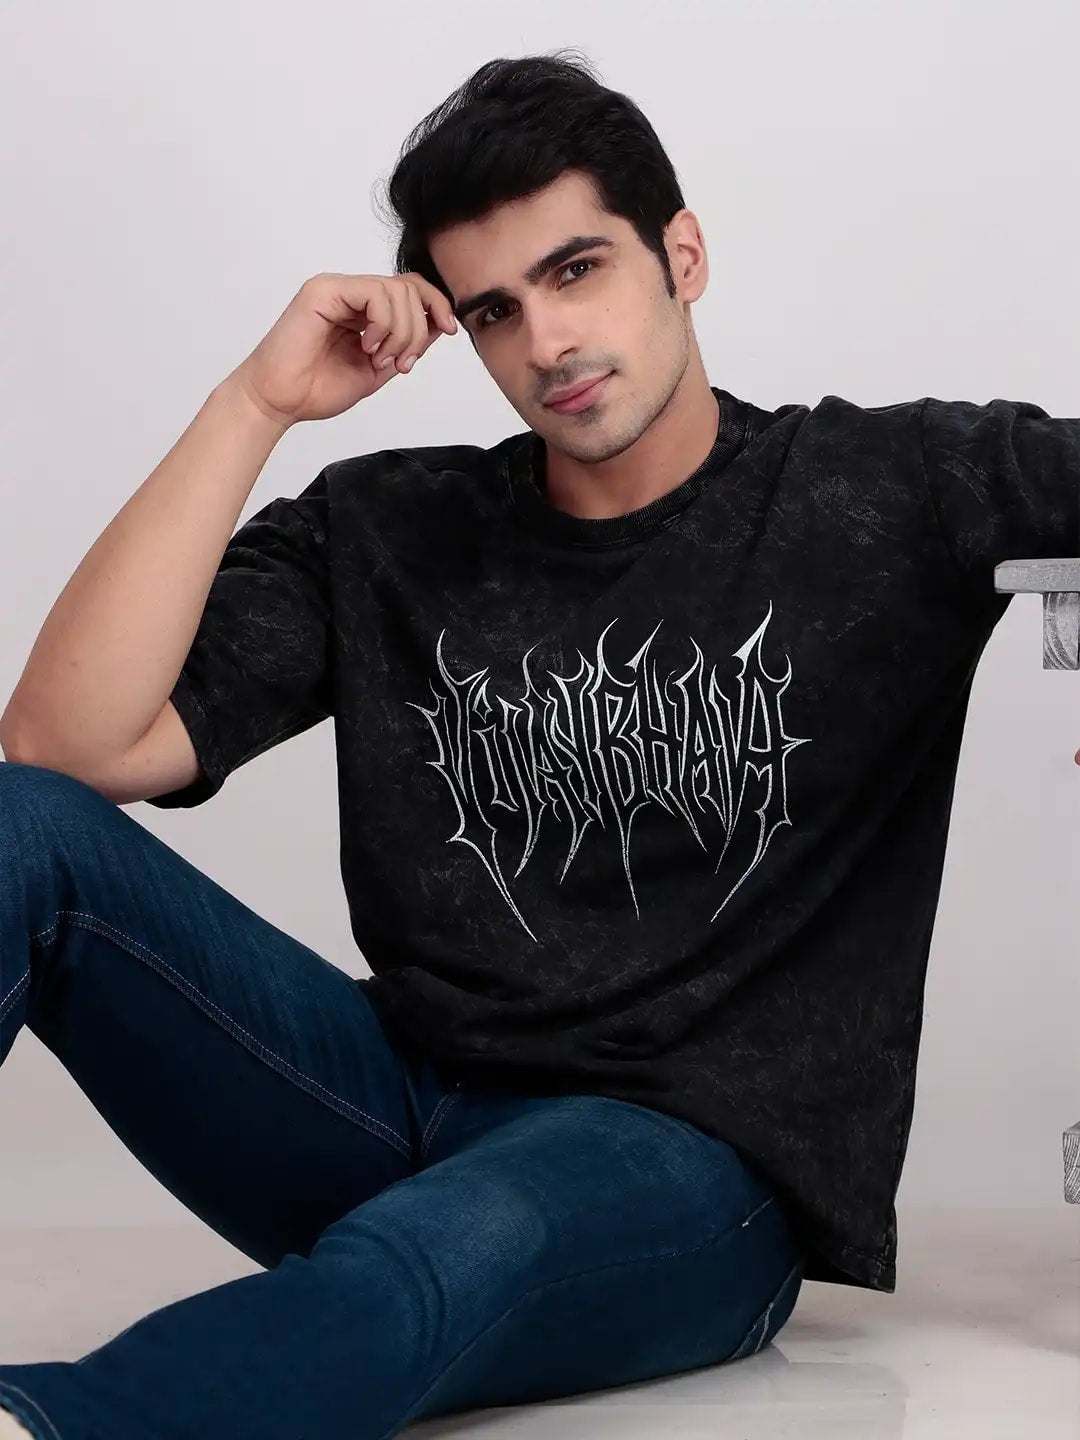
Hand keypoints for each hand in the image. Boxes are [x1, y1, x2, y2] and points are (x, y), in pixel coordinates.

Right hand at [225, 271, 457, 426]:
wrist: (280, 401)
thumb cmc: (317, 389)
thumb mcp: (378, 369)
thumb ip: (406, 347)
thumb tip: (440, 325)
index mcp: (364, 310)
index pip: (412, 289)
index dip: (437, 306)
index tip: (450, 331)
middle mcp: (351, 294)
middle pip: (410, 288)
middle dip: (418, 330)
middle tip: (401, 363)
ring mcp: (337, 289)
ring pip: (397, 290)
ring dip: (400, 332)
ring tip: (379, 359)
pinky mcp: (324, 291)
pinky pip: (374, 292)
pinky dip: (382, 323)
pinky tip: (366, 347)